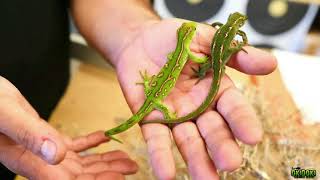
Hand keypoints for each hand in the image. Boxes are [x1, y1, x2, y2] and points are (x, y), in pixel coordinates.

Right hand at [0, 77, 137, 178]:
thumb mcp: (7, 115)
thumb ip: (30, 134)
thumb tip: (56, 155)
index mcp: (29, 161)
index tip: (118, 178)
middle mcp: (38, 160)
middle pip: (79, 174)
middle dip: (106, 173)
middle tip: (132, 167)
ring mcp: (43, 150)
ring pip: (79, 161)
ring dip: (103, 160)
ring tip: (125, 158)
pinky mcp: (45, 136)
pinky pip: (72, 144)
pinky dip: (90, 142)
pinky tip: (105, 137)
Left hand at [114, 19, 276, 179]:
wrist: (140, 40)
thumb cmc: (175, 39)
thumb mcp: (207, 40)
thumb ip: (235, 54)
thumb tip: (271, 63)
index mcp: (216, 90)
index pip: (233, 108)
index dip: (242, 121)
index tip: (253, 137)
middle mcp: (198, 108)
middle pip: (212, 130)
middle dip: (221, 146)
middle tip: (230, 164)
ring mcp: (175, 116)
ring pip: (188, 141)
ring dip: (196, 160)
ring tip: (205, 179)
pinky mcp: (151, 120)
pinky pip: (157, 139)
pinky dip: (161, 155)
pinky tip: (167, 174)